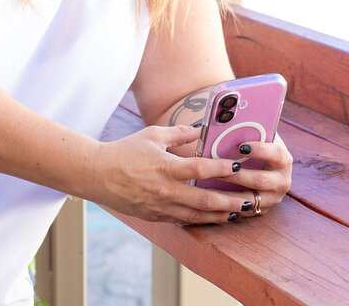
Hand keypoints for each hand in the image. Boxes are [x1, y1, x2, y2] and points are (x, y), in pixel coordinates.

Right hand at [88, 125, 260, 223]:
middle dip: (231, 201)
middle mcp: (165, 190)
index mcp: (165, 167)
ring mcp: (160, 206)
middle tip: (251, 200)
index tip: (240, 167)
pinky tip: (214, 217)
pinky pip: (183, 220)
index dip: (222, 168)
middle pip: (205, 199)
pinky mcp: (155, 217)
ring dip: (221, 215)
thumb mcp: (152, 135)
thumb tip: (200, 129)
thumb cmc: (124, 151)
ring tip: (239, 212)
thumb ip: (179, 133)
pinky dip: (202, 219)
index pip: (200, 169)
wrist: (97, 175)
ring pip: (197, 215)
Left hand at [215, 134, 292, 218]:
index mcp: (283, 159)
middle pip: (260, 180)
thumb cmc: (255, 146)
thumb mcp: (257, 138)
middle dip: (237, 175)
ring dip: (229, 192)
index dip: (260, 150)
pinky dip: (227, 205)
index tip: (241, 146)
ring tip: (211, 185)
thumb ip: (247, 133)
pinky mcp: (261, 210)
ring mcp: (273, 198)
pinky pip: (243, 212)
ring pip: (249, 199)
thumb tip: (227, 123)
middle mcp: (282, 180)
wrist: (262, 164)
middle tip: (218, 168)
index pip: (277, 154)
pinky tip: (213, 199)